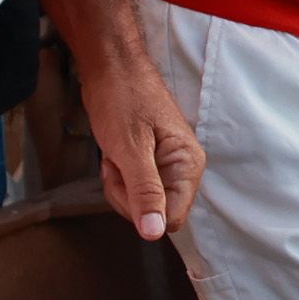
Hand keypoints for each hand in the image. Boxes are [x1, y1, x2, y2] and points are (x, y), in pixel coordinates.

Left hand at [80, 50, 202, 242]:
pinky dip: (117, 176)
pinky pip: (132, 188)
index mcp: (188, 165)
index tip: (126, 177)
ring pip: (139, 203)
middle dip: (126, 194)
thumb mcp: (130, 148)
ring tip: (115, 153)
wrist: (110, 67)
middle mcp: (182, 169)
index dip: (142, 208)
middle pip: (153, 213)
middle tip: (118, 160)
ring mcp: (166, 167)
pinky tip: (114, 153)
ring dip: (118, 184)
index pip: (170, 218)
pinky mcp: (149, 163)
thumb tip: (155, 232)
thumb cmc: (122, 98)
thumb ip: (145, 192)